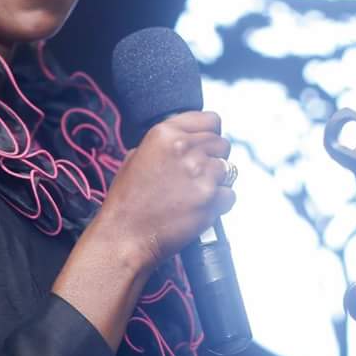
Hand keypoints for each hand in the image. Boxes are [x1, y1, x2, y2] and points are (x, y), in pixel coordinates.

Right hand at [94, 111, 235, 272]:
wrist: (125, 236)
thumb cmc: (127, 202)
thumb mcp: (135, 157)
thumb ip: (164, 144)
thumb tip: (185, 141)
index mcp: (165, 133)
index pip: (211, 120)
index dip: (209, 134)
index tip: (206, 145)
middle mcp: (186, 149)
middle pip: (222, 145)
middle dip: (213, 159)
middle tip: (197, 175)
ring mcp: (201, 174)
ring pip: (229, 169)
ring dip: (217, 181)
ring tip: (195, 193)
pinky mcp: (211, 199)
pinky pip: (230, 195)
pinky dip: (220, 203)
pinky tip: (200, 208)